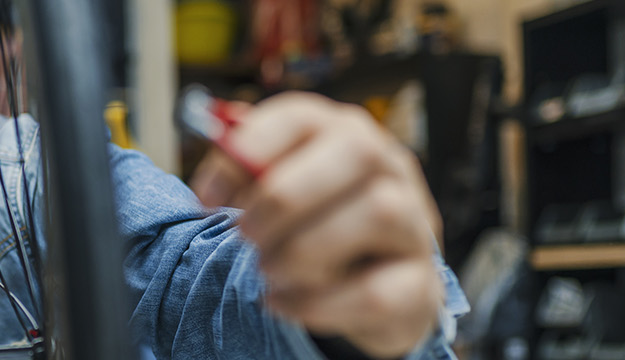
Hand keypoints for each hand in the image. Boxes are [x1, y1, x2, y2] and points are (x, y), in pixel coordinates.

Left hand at [191, 92, 443, 357]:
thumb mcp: (281, 195)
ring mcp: (414, 224)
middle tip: (244, 234)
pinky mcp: (419, 284)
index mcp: (343, 134)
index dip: (248, 150)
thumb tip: (205, 191)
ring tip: (269, 270)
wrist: (378, 288)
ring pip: (379, 213)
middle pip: (357, 150)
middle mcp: (389, 168)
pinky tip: (284, 302)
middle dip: (284, 196)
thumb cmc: (319, 228)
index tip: (206, 197)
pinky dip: (317, 302)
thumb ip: (246, 179)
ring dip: (304, 249)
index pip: (302, 115)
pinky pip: (376, 291)